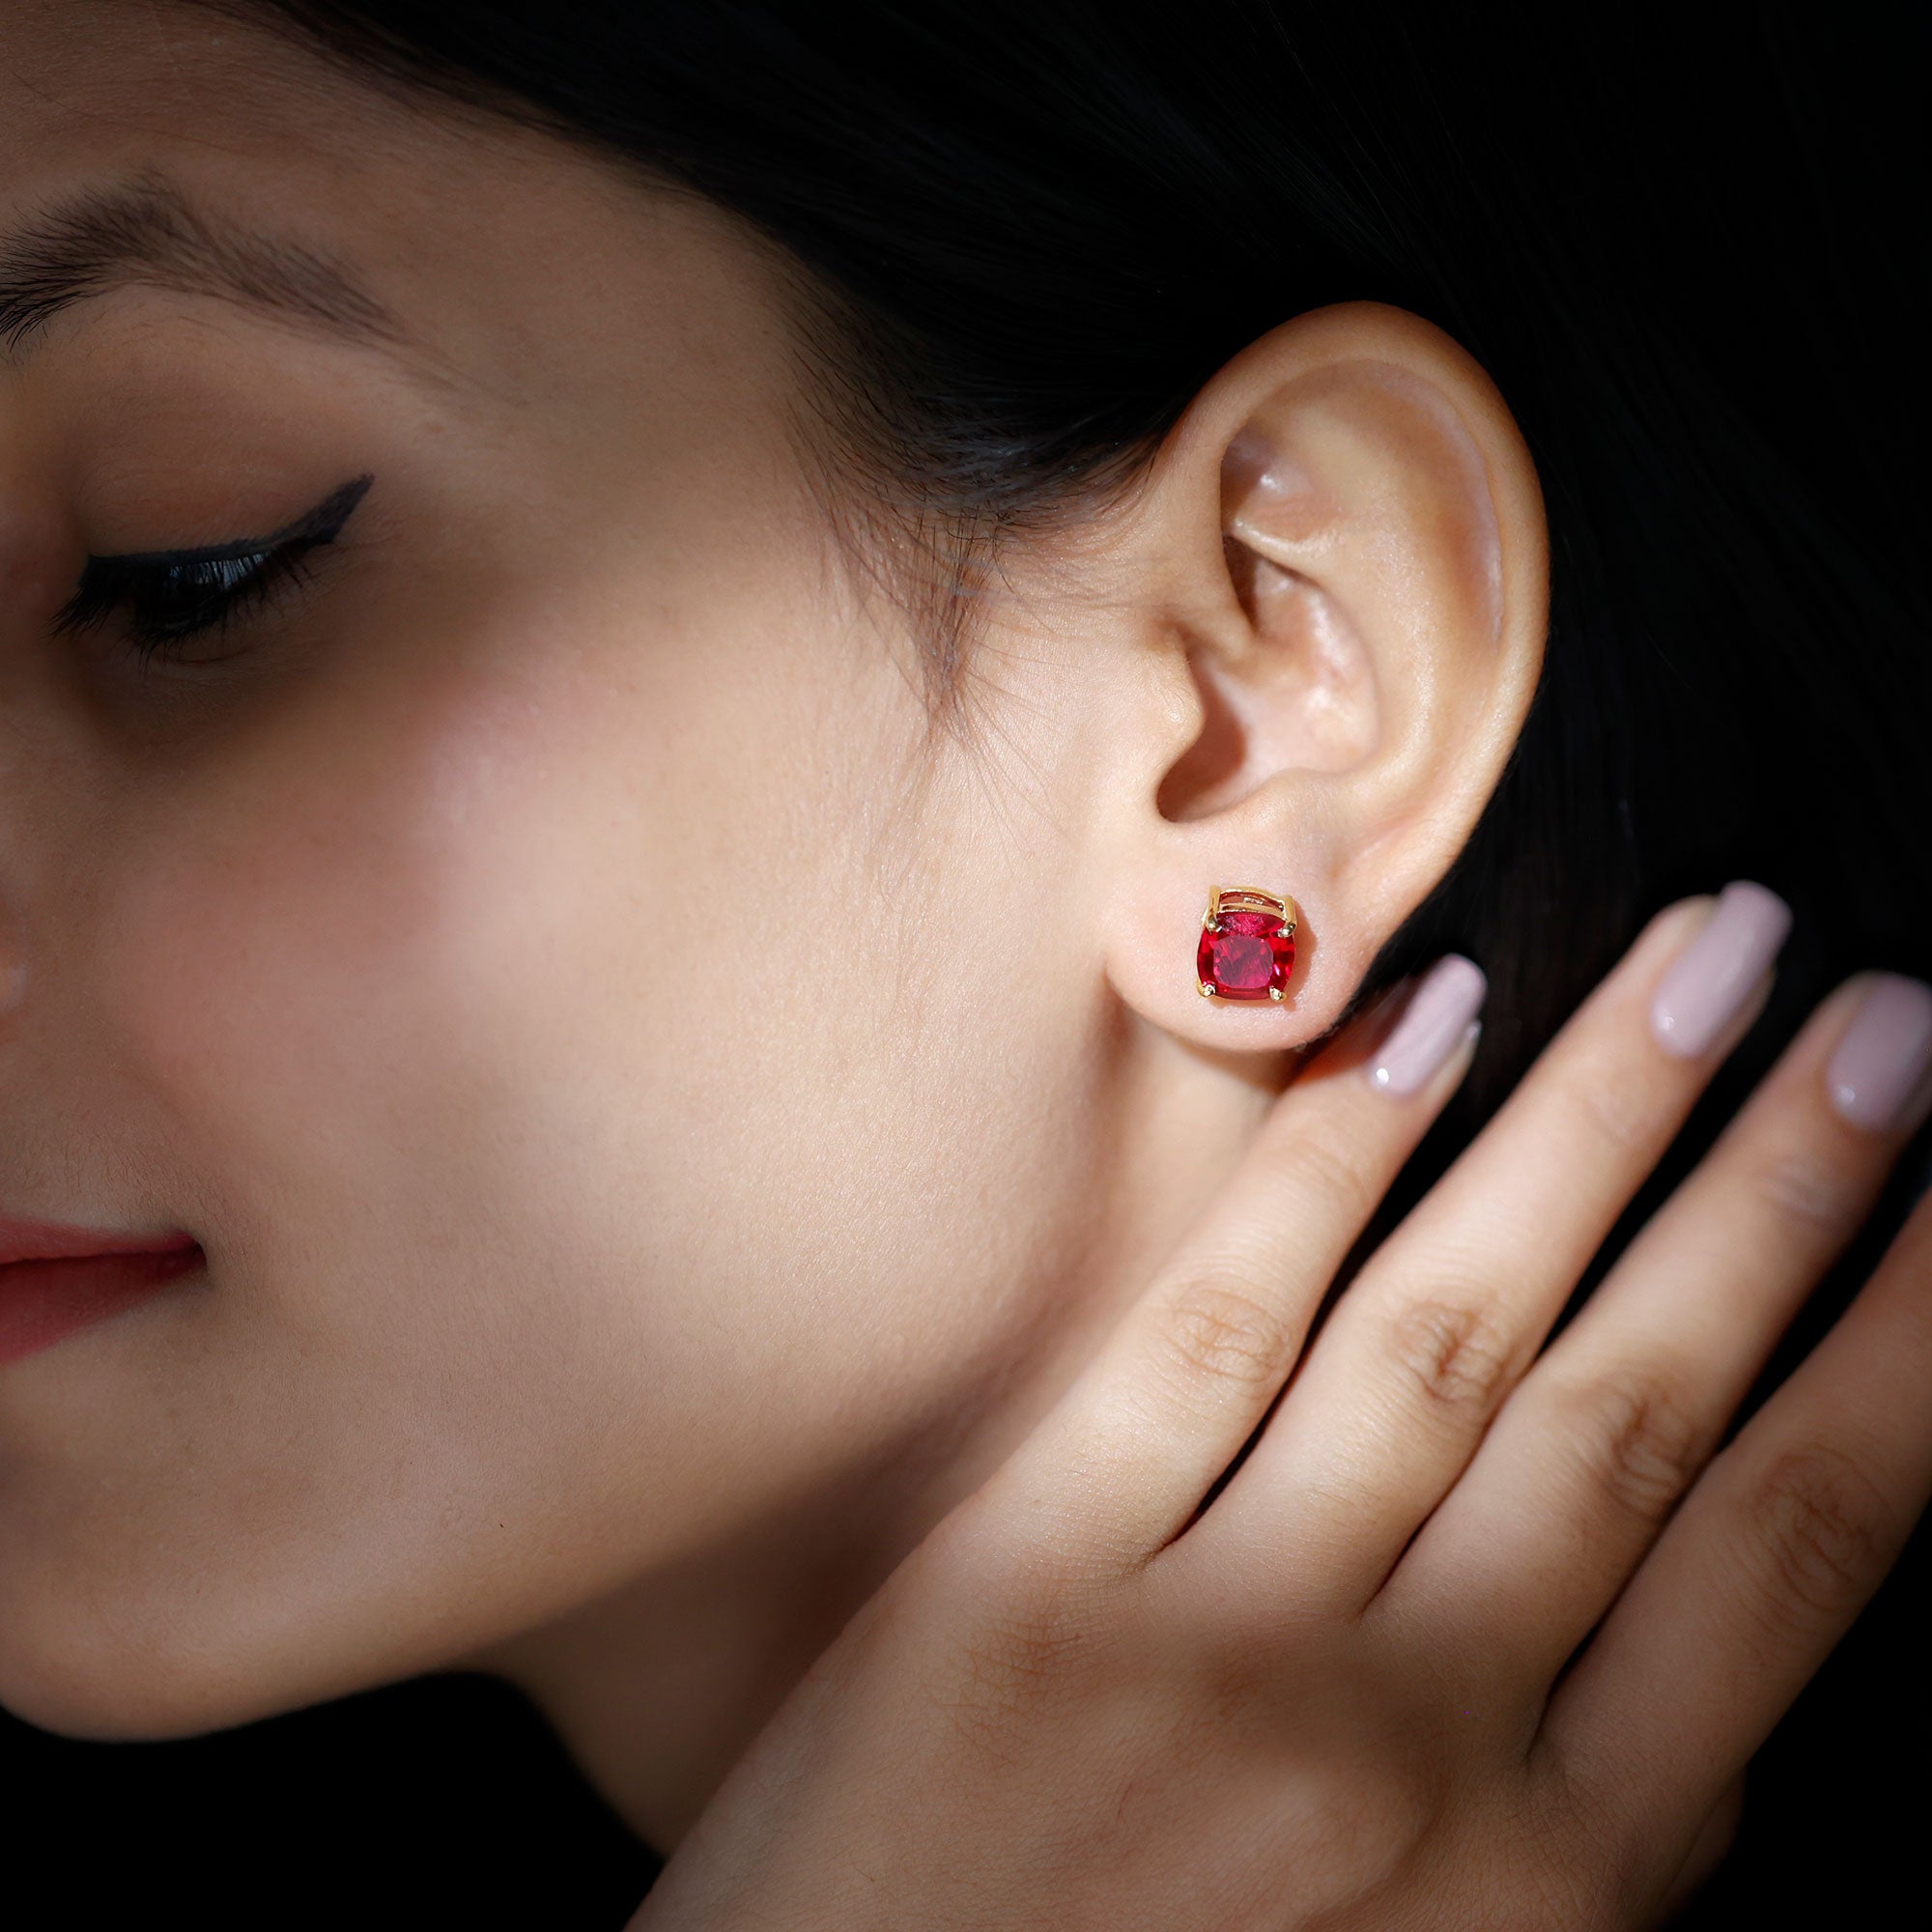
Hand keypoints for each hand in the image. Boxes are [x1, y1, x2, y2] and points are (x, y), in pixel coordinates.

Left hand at [634, 890, 1931, 1930]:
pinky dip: (1327, 1167)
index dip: (1899, 1347)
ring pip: (1455, 1328)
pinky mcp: (1024, 1572)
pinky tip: (1425, 1026)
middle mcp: (1403, 1738)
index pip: (1790, 1551)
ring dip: (1603, 1125)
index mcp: (1550, 1886)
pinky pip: (1211, 1330)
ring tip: (1715, 957)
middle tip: (1885, 1010)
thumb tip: (1716, 1669)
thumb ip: (1593, 1860)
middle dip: (1788, 1187)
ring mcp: (1206, 1635)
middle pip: (1643, 1401)